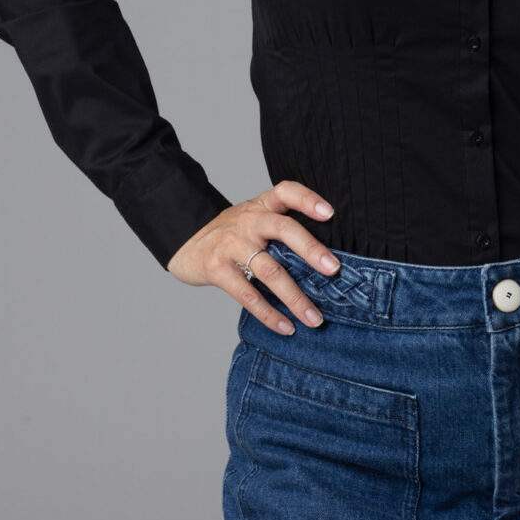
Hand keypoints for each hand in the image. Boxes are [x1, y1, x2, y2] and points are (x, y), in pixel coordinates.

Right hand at [165, 180, 340, 333]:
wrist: (186, 242)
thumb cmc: (233, 233)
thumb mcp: (255, 217)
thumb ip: (282, 227)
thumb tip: (326, 258)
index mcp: (262, 205)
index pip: (287, 192)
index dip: (308, 200)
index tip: (331, 214)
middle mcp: (249, 220)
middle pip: (283, 228)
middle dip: (311, 250)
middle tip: (334, 269)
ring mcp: (232, 244)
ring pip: (270, 271)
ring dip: (296, 298)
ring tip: (315, 318)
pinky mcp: (218, 269)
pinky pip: (248, 295)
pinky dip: (270, 314)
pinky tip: (287, 327)